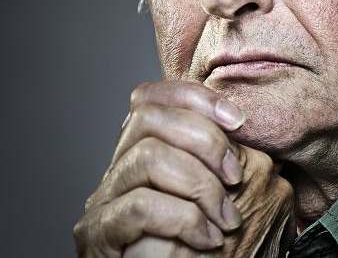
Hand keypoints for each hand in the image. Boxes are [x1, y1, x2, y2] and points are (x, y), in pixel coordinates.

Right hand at [73, 81, 294, 256]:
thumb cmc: (211, 247)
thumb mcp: (221, 189)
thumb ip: (221, 156)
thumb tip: (238, 120)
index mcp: (145, 151)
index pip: (152, 97)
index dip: (195, 97)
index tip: (238, 120)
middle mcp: (120, 168)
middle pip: (148, 116)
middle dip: (204, 139)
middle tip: (236, 177)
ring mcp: (105, 199)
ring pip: (147, 156)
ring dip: (199, 184)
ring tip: (226, 219)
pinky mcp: (97, 234)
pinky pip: (139, 205)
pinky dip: (183, 219)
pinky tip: (208, 239)